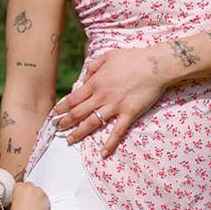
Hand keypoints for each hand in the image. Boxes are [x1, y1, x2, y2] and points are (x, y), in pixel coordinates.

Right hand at [9, 182, 49, 209]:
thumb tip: (21, 197)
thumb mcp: (13, 203)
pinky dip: (42, 201)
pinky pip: (44, 197)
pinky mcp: (46, 197)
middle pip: (29, 185)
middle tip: (27, 201)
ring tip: (33, 206)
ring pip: (38, 191)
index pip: (19, 184)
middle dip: (29, 192)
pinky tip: (38, 208)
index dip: (20, 191)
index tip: (20, 196)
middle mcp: (30, 187)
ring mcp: (39, 191)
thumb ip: (17, 196)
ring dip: (36, 195)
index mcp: (19, 187)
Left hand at [53, 47, 170, 155]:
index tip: (54, 114)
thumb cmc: (133, 58)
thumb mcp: (108, 56)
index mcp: (96, 82)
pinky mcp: (129, 114)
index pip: (73, 98)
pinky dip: (110, 143)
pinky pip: (117, 131)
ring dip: (79, 133)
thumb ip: (93, 66)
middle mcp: (101, 96)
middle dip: (65, 122)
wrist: (156, 66)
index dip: (61, 108)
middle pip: (78, 113)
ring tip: (69, 141)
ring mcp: (115, 106)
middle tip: (57, 129)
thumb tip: (84, 77)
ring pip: (92, 123)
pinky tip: (103, 153)